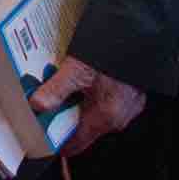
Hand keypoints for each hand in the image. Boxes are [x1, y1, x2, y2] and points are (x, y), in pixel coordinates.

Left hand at [31, 55, 146, 156]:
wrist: (140, 35)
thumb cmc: (115, 52)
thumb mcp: (78, 70)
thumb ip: (56, 90)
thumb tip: (38, 105)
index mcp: (104, 117)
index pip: (74, 145)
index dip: (55, 139)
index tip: (42, 128)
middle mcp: (117, 118)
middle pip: (81, 126)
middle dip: (64, 113)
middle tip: (51, 96)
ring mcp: (126, 107)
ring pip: (93, 112)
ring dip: (78, 100)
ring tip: (68, 82)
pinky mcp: (130, 96)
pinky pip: (106, 101)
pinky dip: (93, 92)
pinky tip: (86, 77)